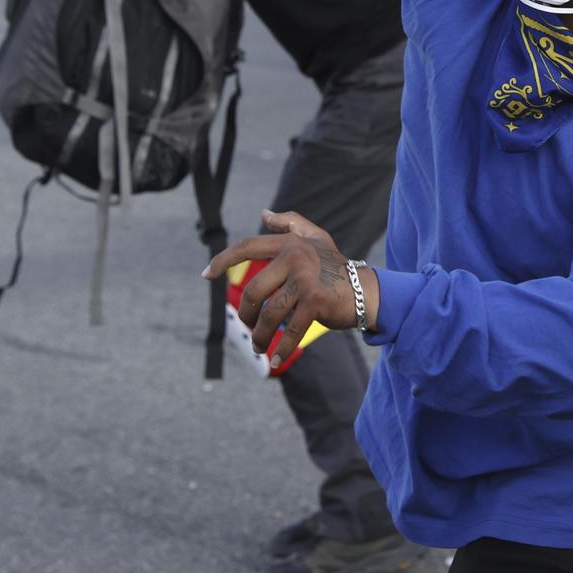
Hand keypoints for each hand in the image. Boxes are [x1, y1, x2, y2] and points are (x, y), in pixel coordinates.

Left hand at [205, 211, 361, 355]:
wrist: (367, 291)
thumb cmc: (336, 267)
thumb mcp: (316, 239)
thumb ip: (291, 224)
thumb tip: (264, 214)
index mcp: (289, 244)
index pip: (248, 247)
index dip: (223, 260)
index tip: (206, 275)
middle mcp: (295, 257)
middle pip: (254, 291)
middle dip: (247, 315)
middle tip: (250, 327)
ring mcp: (305, 280)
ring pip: (269, 314)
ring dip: (260, 336)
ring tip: (260, 346)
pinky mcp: (315, 301)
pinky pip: (291, 329)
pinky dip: (282, 348)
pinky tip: (275, 359)